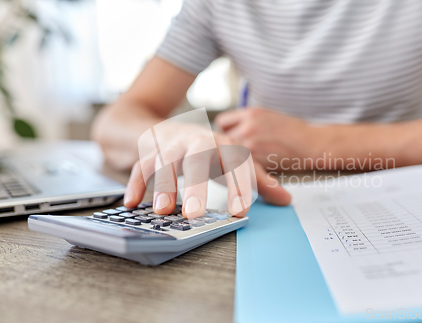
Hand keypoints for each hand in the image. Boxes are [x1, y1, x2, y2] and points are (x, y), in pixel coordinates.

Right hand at [123, 123, 290, 217]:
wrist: (171, 129)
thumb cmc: (210, 151)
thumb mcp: (235, 160)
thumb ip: (258, 180)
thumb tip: (286, 199)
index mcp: (224, 145)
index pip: (234, 163)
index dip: (238, 185)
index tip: (239, 210)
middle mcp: (198, 142)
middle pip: (197, 158)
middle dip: (195, 185)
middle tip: (194, 213)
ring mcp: (172, 145)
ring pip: (165, 160)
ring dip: (162, 184)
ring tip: (162, 210)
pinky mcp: (150, 151)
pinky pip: (140, 166)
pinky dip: (135, 183)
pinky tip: (132, 202)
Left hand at [215, 107, 320, 169]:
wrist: (312, 144)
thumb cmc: (294, 132)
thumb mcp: (269, 116)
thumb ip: (248, 121)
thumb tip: (231, 129)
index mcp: (250, 113)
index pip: (222, 122)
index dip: (227, 131)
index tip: (232, 138)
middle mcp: (248, 126)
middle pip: (222, 139)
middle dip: (229, 146)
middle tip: (238, 151)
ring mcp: (251, 143)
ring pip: (230, 154)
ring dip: (235, 158)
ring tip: (249, 160)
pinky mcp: (256, 160)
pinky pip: (240, 165)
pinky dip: (245, 168)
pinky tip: (257, 166)